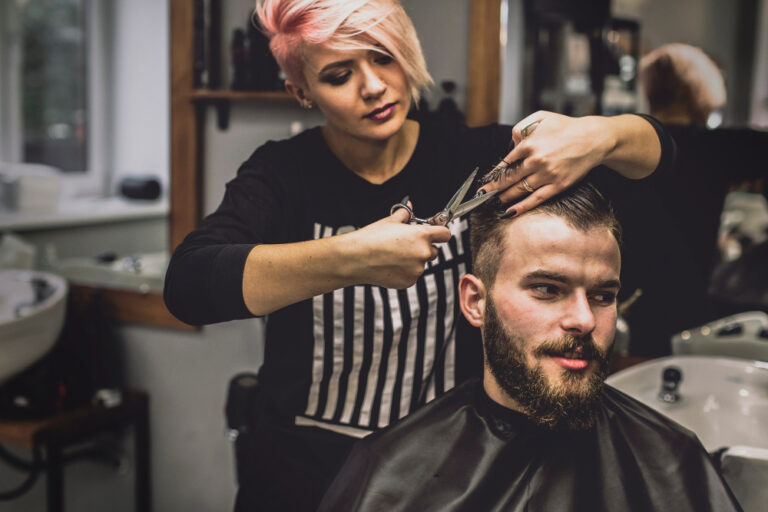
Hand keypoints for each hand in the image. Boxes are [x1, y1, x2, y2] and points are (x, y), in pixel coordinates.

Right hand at [346, 205, 450, 288]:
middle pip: (434, 250)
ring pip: (422, 264)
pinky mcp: (409, 281)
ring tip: (393, 255)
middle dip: (424, 247)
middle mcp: (423, 253)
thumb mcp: (390, 221)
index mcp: (421, 235)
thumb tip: (409, 207)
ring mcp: (417, 269)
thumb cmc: (371, 238)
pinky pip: (412, 275)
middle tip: (406, 244)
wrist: (356, 258)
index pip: (445, 234)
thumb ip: (405, 215)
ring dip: (413, 260)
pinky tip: (390, 265)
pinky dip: (405, 271)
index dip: (440, 232)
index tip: (435, 233)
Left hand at [477, 111, 612, 216]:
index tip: (485, 181)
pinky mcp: (558, 185)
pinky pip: (536, 199)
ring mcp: (547, 174)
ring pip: (519, 190)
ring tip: (494, 203)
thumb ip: (521, 128)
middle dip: (493, 189)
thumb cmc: (567, 127)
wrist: (593, 138)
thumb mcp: (541, 116)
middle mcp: (536, 160)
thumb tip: (511, 145)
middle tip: (481, 196)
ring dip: (504, 199)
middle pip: (509, 179)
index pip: (505, 163)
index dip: (494, 174)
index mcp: (529, 144)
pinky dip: (521, 207)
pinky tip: (510, 212)